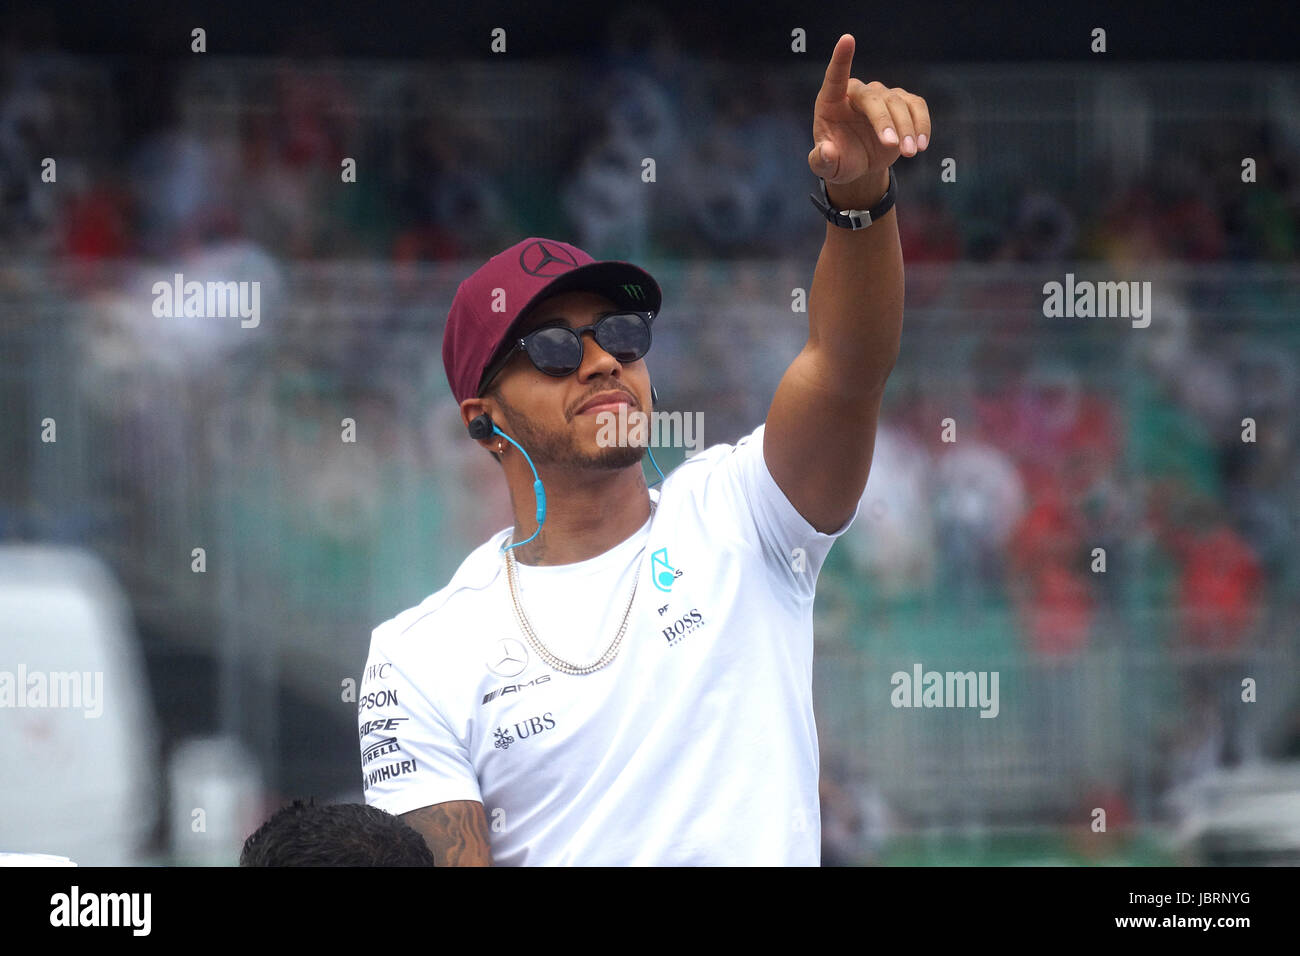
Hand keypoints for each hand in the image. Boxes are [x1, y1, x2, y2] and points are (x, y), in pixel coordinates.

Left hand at [808, 34, 930, 185]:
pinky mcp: (901, 103)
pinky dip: (921, 125)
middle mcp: (856, 93)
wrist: (861, 165)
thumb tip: (826, 151)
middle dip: (884, 121)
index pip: (835, 77)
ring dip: (907, 128)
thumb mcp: (827, 167)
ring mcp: (881, 96)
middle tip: (892, 146)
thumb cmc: (839, 161)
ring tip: (910, 153)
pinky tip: (921, 144)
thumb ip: (821, 160)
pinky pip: (916, 107)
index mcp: (831, 102)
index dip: (841, 59)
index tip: (847, 39)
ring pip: (898, 103)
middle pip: (873, 98)